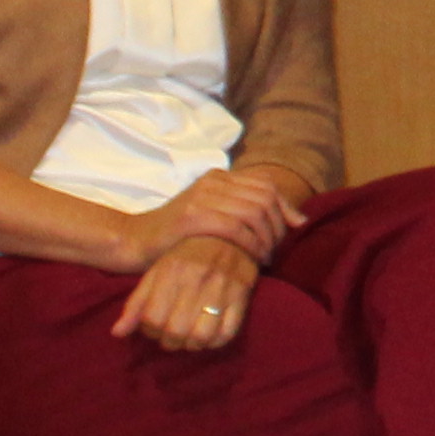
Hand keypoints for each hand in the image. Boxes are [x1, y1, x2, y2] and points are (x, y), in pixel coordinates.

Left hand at [111, 234, 259, 354]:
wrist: (228, 233)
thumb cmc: (187, 255)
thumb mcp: (157, 271)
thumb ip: (136, 303)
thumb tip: (117, 333)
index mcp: (171, 271)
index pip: (152, 318)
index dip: (149, 329)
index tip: (153, 326)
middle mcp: (195, 279)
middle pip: (175, 331)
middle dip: (169, 341)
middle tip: (171, 336)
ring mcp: (221, 288)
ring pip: (201, 337)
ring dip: (191, 344)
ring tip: (189, 337)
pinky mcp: (241, 295)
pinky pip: (227, 333)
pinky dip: (215, 341)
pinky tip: (208, 334)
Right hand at [149, 163, 315, 267]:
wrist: (135, 239)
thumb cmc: (178, 234)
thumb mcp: (214, 215)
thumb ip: (249, 212)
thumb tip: (299, 221)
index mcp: (219, 176)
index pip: (267, 185)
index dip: (285, 208)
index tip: (291, 232)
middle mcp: (213, 181)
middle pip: (265, 198)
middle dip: (278, 227)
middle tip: (275, 250)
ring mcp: (202, 196)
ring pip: (254, 212)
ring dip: (267, 238)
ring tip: (265, 257)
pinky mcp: (193, 216)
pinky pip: (236, 227)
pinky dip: (251, 244)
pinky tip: (253, 259)